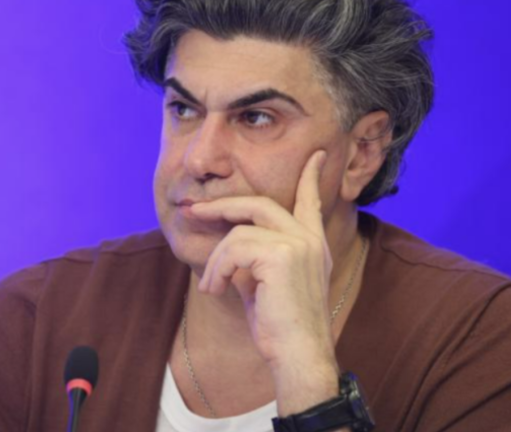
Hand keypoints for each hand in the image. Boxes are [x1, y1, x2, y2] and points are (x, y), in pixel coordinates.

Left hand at [191, 149, 336, 374]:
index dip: (310, 177)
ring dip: (215, 260)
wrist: (299, 354)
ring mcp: (297, 244)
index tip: (315, 156)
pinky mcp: (281, 255)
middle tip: (195, 210)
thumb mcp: (268, 283)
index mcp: (312, 244)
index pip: (310, 201)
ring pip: (238, 232)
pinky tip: (215, 290)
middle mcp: (308, 239)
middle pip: (259, 204)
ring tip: (212, 285)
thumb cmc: (281, 326)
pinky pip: (233, 249)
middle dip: (222, 207)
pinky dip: (217, 269)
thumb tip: (228, 240)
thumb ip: (257, 256)